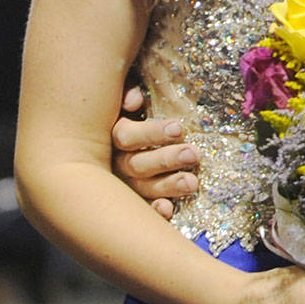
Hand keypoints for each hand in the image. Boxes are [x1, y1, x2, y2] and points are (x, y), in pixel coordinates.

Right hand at [111, 85, 199, 219]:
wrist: (111, 132)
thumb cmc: (132, 107)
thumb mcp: (128, 95)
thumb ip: (128, 92)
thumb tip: (134, 100)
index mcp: (112, 135)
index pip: (126, 137)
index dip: (151, 133)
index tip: (179, 129)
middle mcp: (113, 162)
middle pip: (136, 165)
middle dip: (166, 160)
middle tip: (193, 154)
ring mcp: (121, 184)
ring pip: (141, 188)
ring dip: (167, 186)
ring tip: (192, 183)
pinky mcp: (131, 200)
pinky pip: (141, 210)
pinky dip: (154, 211)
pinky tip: (168, 211)